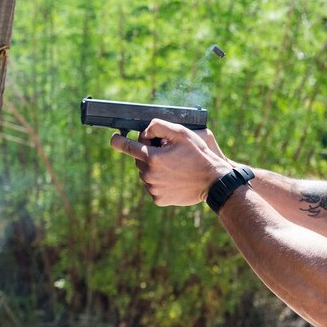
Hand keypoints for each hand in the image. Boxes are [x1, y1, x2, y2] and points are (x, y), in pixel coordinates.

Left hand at [110, 119, 233, 206]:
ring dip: (154, 168)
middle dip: (149, 153)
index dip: (118, 140)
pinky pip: (152, 186)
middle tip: (168, 152)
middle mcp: (149, 175)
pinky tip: (173, 179)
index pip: (126, 146)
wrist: (213, 181)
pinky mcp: (158, 199)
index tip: (114, 138)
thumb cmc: (198, 155)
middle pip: (139, 159)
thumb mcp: (181, 133)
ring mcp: (153, 189)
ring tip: (174, 167)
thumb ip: (158, 126)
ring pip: (145, 173)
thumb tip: (144, 131)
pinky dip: (159, 181)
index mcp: (152, 157)